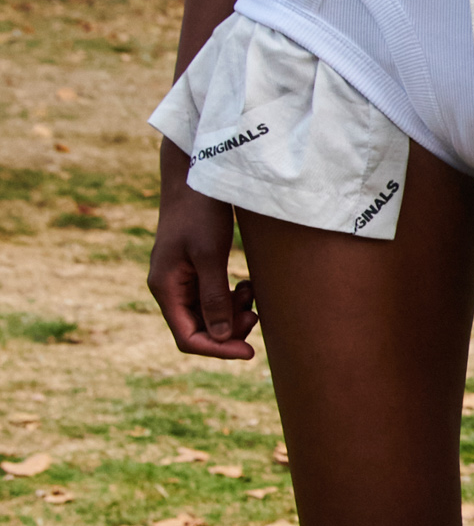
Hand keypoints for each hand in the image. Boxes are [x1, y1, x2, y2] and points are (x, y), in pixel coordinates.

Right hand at [149, 141, 258, 358]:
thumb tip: (221, 337)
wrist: (195, 173)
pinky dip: (230, 297)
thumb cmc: (200, 211)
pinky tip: (247, 286)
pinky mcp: (194, 266)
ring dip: (232, 313)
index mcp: (165, 288)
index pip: (188, 337)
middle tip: (256, 315)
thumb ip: (214, 297)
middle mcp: (169, 287)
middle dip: (228, 329)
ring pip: (206, 313)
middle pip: (198, 328)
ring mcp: (180, 277)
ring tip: (252, 293)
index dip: (218, 350)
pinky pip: (211, 295)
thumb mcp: (209, 254)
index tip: (250, 352)